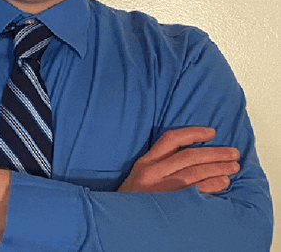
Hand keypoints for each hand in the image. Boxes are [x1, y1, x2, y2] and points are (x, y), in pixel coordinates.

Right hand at [117, 127, 239, 193]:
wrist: (120, 221)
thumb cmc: (133, 200)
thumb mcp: (139, 176)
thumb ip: (158, 165)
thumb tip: (189, 156)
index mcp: (145, 162)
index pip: (171, 139)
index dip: (193, 132)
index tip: (211, 132)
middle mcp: (153, 172)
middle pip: (189, 156)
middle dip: (215, 152)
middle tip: (233, 152)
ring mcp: (162, 188)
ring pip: (196, 172)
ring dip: (218, 168)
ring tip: (233, 166)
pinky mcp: (171, 204)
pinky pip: (197, 191)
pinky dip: (213, 185)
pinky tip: (224, 182)